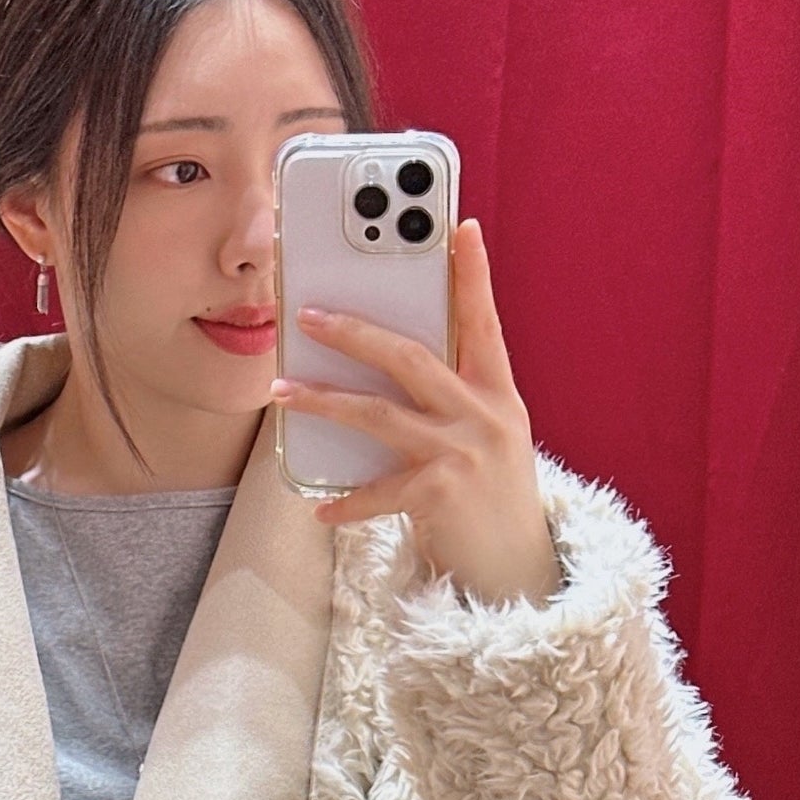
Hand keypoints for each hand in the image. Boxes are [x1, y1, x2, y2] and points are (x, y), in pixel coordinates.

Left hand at [269, 217, 558, 605]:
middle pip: (412, 357)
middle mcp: (484, 415)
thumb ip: (451, 399)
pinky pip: (377, 491)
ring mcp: (464, 453)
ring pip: (380, 414)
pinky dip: (345, 501)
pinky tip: (319, 507)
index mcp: (497, 392)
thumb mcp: (485, 438)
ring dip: (325, 401)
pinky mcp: (441, 495)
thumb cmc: (488, 498)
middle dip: (356, 332)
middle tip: (309, 314)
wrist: (517, 572)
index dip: (473, 275)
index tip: (460, 227)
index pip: (483, 322)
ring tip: (282, 391)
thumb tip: (386, 364)